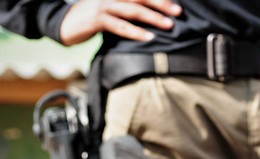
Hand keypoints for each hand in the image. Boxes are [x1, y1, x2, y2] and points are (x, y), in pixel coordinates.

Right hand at [60, 0, 181, 44]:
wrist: (64, 24)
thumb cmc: (93, 19)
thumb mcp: (112, 12)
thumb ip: (128, 12)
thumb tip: (152, 19)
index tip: (176, 4)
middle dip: (161, 4)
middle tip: (179, 12)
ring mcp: (103, 6)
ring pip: (133, 10)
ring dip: (153, 17)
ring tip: (169, 25)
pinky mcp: (97, 20)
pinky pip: (120, 26)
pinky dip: (135, 32)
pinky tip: (148, 37)